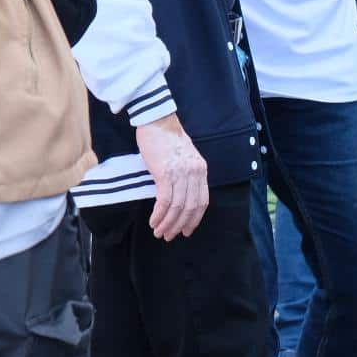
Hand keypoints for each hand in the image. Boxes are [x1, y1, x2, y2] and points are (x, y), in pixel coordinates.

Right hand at [136, 115, 208, 241]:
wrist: (157, 120)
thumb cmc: (167, 138)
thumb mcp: (185, 157)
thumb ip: (186, 175)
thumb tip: (180, 196)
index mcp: (201, 170)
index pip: (203, 201)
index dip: (194, 219)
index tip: (186, 230)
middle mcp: (194, 173)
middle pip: (191, 207)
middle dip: (180, 225)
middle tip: (169, 236)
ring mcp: (181, 173)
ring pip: (177, 207)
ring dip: (167, 223)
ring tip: (159, 232)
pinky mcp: (165, 173)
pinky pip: (164, 201)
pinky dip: (159, 214)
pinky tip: (153, 222)